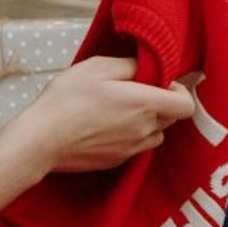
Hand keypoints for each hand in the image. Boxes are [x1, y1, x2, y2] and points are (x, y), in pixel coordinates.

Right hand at [9, 56, 194, 174]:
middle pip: (172, 118)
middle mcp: (144, 129)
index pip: (186, 105)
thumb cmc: (66, 100)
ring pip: (156, 134)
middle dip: (162, 103)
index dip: (180, 91)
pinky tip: (108, 126)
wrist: (41, 140)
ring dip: (149, 121)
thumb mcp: (97, 68)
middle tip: (136, 91)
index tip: (161, 82)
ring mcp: (132, 148)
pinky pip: (137, 146)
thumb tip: (148, 67)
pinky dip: (133, 135)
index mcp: (145, 104)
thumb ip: (130, 66)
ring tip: (122, 110)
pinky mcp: (118, 161)